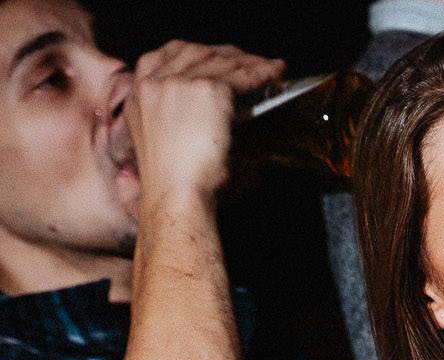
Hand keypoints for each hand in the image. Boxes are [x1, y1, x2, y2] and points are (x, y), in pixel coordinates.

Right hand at [126, 41, 284, 202]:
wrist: (175, 193)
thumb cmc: (174, 181)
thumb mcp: (162, 141)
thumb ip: (174, 117)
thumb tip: (208, 110)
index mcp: (138, 94)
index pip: (166, 55)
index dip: (195, 51)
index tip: (214, 54)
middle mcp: (154, 82)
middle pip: (196, 52)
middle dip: (227, 54)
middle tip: (251, 61)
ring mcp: (180, 83)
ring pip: (221, 62)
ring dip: (250, 63)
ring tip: (270, 68)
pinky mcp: (208, 90)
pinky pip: (241, 75)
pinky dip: (261, 73)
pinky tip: (274, 75)